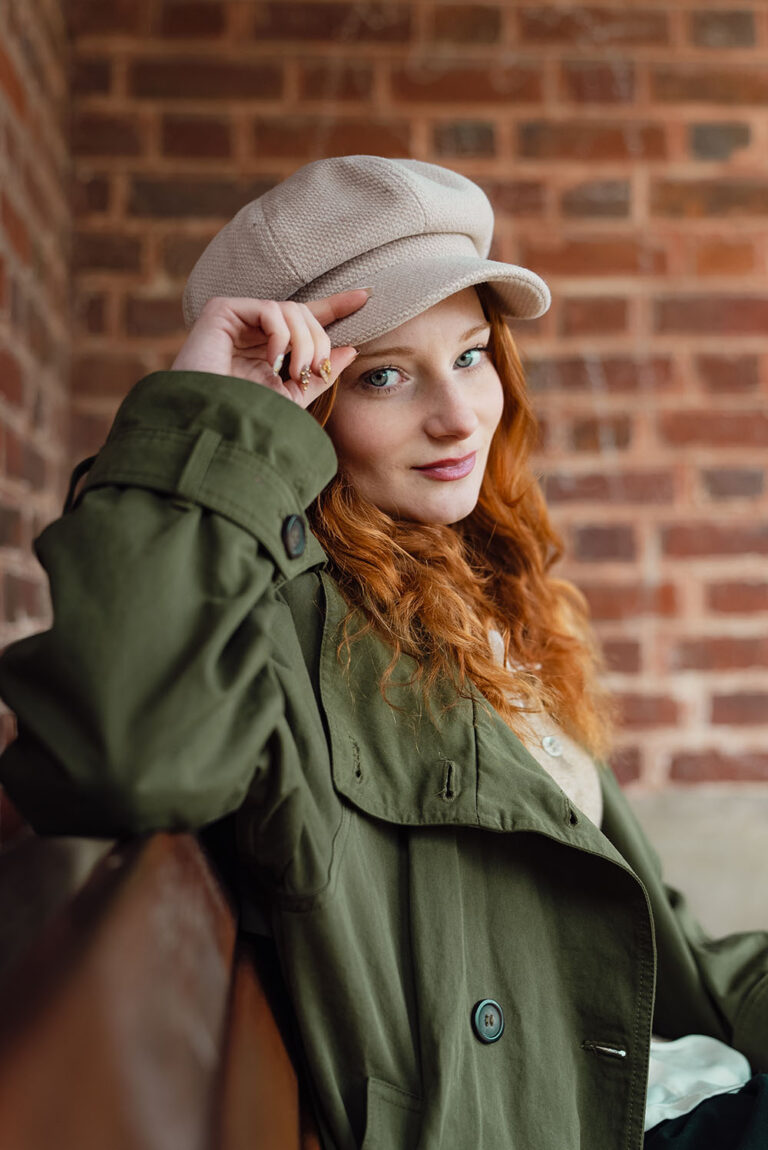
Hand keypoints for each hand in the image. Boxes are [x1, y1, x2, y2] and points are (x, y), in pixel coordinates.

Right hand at [170, 290, 368, 407]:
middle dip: (319, 341)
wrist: (209, 425)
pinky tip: (272, 360)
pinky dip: (280, 335)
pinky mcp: (221, 310)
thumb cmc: (244, 417)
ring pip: (290, 309)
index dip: (335, 306)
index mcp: (267, 347)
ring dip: (304, 342)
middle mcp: (251, 329)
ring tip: (296, 373)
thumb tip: (350, 349)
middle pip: (303, 314)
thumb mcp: (292, 398)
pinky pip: (270, 309)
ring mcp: (236, 318)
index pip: (305, 319)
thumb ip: (319, 374)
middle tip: (315, 371)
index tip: (365, 297)